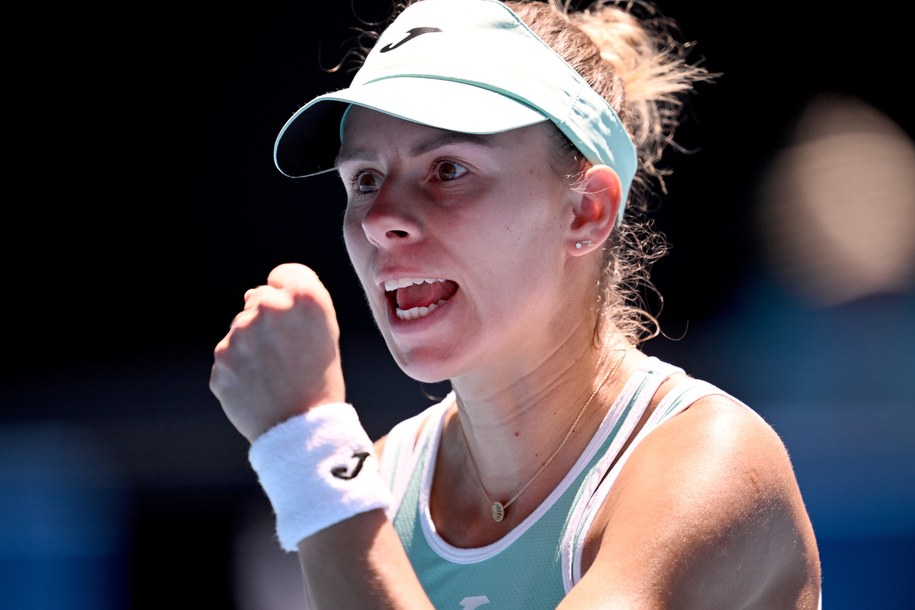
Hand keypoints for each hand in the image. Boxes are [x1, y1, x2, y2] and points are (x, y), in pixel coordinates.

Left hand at [209, 263, 346, 442]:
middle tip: (287, 354)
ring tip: (273, 374)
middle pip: (259, 299)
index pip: (285, 274)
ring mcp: (241, 334)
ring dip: (252, 345)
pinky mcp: (221, 360)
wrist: (302, 431)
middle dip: (268, 321)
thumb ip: (298, 303)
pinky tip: (258, 386)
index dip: (291, 295)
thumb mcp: (326, 333)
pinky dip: (239, 369)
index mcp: (305, 299)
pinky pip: (229, 355)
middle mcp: (269, 308)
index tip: (297, 320)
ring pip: (241, 328)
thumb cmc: (320, 380)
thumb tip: (251, 294)